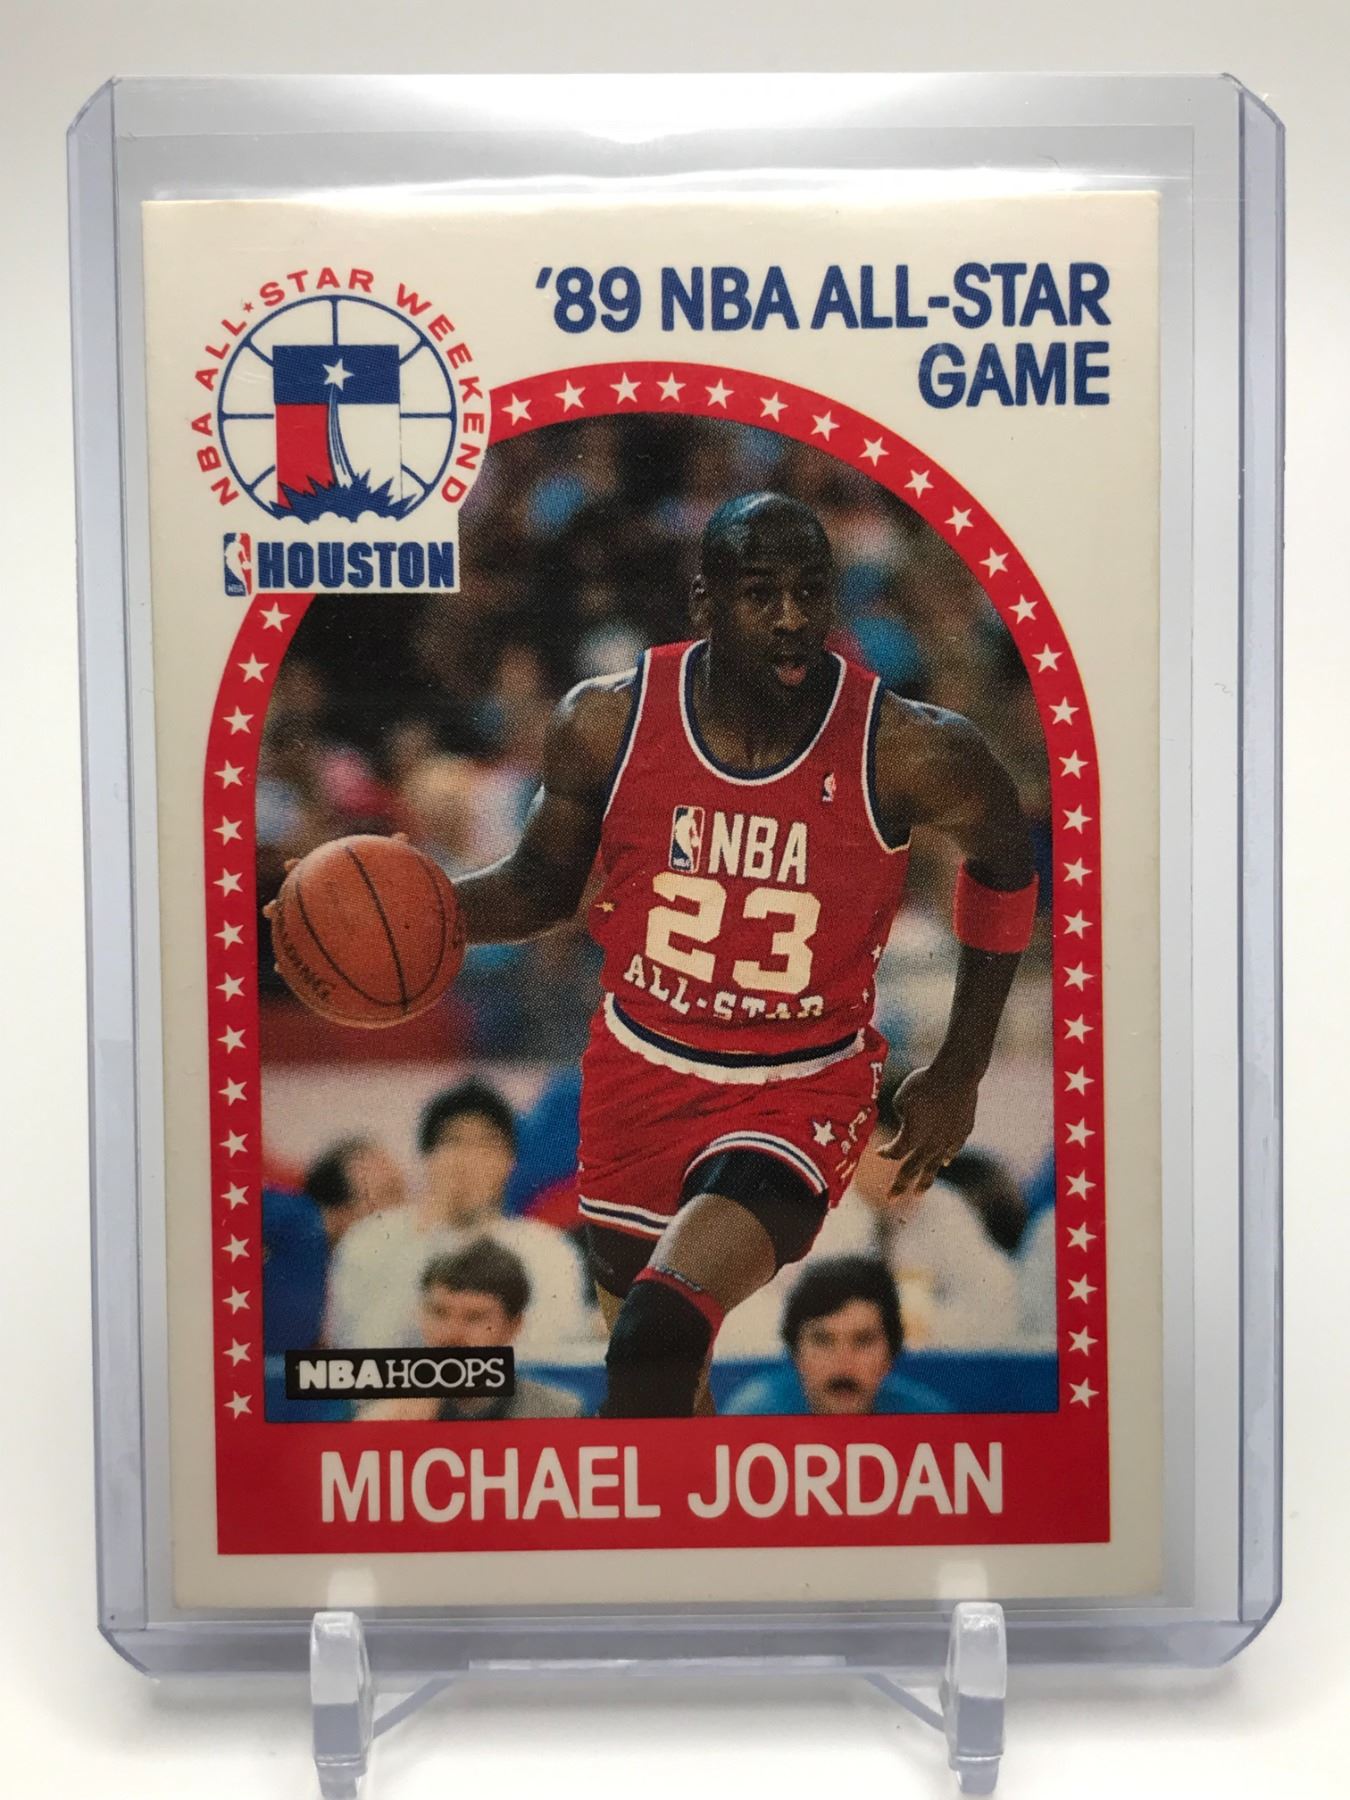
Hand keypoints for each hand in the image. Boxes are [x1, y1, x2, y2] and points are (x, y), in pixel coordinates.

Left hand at [878, 1062, 979, 1217]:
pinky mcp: (962, 1132)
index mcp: (912, 1137)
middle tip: (891, 1199)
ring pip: (934, 1165)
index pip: (895, 1153)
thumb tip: (908, 1124)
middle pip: (912, 1169)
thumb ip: (902, 1117)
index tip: (880, 1151)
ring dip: (925, 1180)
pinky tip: (946, 1161)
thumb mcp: (901, 1098)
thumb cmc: (924, 1083)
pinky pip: (953, 1149)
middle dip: (900, 1185)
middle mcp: (930, 1144)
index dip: (886, 1153)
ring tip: (919, 1193)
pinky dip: (948, 1156)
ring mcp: (949, 1140)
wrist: (957, 1074)